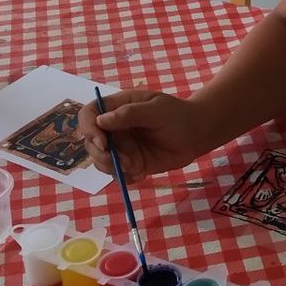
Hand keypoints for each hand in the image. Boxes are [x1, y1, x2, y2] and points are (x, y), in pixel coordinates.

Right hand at [82, 89, 212, 182]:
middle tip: (125, 163)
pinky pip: (116, 174)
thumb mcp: (156, 110)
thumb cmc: (178, 116)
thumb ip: (130, 114)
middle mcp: (114, 127)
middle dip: (103, 155)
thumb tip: (101, 121)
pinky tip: (141, 174)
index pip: (90, 114)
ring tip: (137, 168)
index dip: (89, 128)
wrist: (197, 135)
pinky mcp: (129, 163)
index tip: (103, 143)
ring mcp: (121, 146)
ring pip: (100, 160)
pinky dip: (125, 177)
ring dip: (113, 168)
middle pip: (91, 142)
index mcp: (117, 107)